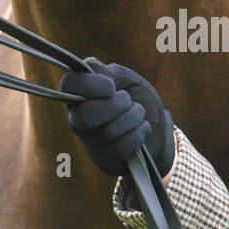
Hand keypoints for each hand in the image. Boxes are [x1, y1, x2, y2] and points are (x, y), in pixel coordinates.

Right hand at [60, 58, 175, 176]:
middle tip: (128, 100)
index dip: (91, 85)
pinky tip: (142, 130)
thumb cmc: (139, 98)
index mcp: (80, 93)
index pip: (69, 85)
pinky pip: (118, 150)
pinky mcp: (104, 160)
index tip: (111, 87)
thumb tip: (88, 68)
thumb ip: (108, 73)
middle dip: (115, 106)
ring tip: (140, 113)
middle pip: (84, 116)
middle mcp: (78, 118)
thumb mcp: (127, 79)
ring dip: (132, 118)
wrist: (159, 127)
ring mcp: (89, 141)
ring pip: (106, 133)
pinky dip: (137, 136)